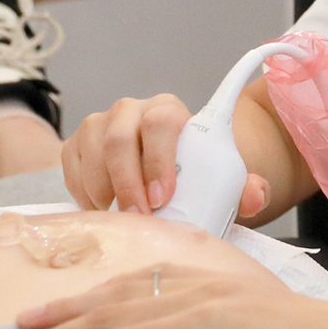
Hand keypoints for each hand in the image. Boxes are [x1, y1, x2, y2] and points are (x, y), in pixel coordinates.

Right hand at [0, 265, 327, 328]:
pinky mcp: (220, 285)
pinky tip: (95, 296)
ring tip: (28, 320)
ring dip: (75, 306)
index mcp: (210, 321)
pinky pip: (154, 279)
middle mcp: (204, 294)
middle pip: (114, 311)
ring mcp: (211, 284)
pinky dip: (114, 288)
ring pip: (128, 290)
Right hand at [61, 95, 269, 217]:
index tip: (164, 195)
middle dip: (128, 183)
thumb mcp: (224, 177)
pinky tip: (104, 210)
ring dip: (105, 191)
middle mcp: (132, 111)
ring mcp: (100, 124)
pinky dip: (84, 193)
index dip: (159, 159)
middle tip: (140, 216)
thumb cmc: (195, 170)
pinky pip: (71, 167)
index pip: (161, 123)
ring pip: (92, 153)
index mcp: (169, 110)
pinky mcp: (77, 145)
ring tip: (123, 218)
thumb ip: (246, 187)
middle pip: (120, 139)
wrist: (168, 165)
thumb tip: (256, 197)